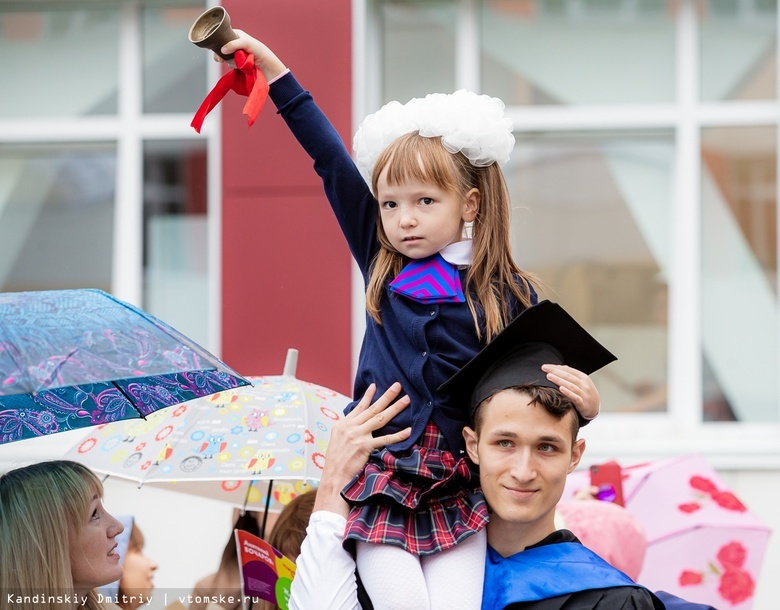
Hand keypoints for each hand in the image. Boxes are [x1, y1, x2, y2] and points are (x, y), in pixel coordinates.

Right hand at [213, 29, 287, 80]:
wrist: (265, 64)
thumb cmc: (258, 50)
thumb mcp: (246, 42)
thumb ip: (233, 44)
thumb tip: (222, 50)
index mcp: (235, 34)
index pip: (222, 36)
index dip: (219, 43)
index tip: (218, 49)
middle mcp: (234, 43)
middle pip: (221, 49)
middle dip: (222, 55)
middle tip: (220, 59)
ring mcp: (235, 53)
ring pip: (226, 57)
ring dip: (231, 61)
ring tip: (240, 61)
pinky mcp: (237, 62)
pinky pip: (230, 64)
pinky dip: (234, 65)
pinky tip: (239, 65)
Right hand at [313, 383, 410, 515]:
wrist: (333, 478)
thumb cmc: (336, 462)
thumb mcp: (337, 441)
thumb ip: (347, 430)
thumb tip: (358, 422)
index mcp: (342, 424)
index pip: (359, 407)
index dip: (368, 396)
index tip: (375, 385)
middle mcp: (350, 427)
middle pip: (373, 408)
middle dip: (387, 396)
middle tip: (398, 385)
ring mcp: (357, 436)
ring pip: (380, 418)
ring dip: (395, 408)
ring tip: (406, 400)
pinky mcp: (364, 447)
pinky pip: (385, 439)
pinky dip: (398, 435)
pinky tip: (408, 430)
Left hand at [541, 364, 599, 419]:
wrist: (595, 408)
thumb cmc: (585, 394)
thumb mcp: (580, 382)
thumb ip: (570, 375)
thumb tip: (557, 367)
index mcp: (583, 377)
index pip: (568, 370)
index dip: (556, 367)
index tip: (545, 366)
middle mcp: (584, 384)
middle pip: (568, 376)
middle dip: (555, 371)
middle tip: (544, 369)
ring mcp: (584, 394)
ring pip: (570, 385)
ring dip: (559, 380)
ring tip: (549, 376)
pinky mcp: (583, 404)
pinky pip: (575, 397)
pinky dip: (568, 393)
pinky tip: (561, 389)